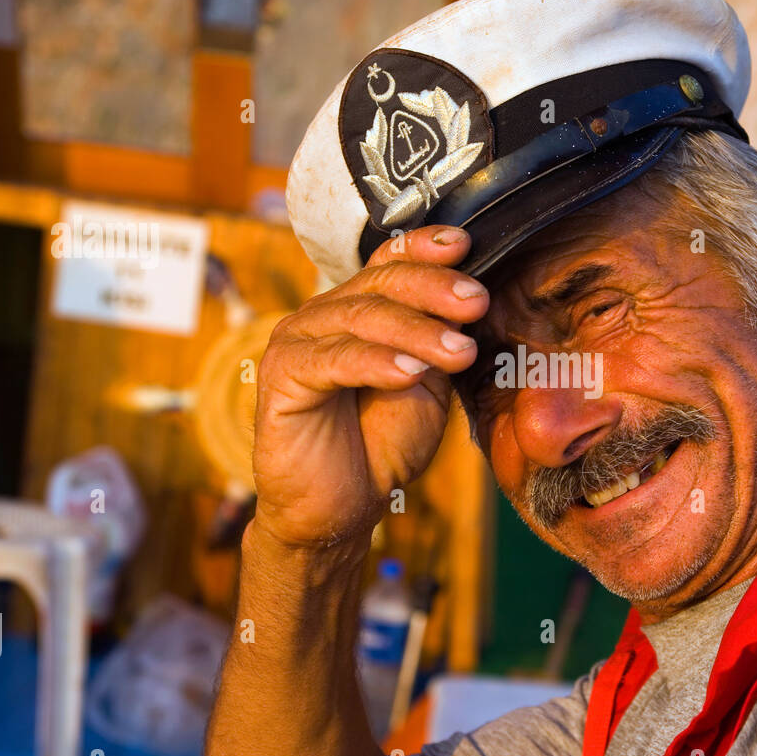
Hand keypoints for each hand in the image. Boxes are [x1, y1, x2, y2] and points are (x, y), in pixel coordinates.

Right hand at [250, 226, 487, 547]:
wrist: (340, 508)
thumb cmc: (381, 445)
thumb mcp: (427, 388)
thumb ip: (440, 344)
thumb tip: (471, 302)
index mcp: (359, 310)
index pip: (390, 263)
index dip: (424, 248)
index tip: (465, 247)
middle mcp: (324, 315)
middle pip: (382, 284)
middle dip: (434, 289)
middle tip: (476, 303)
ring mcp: (298, 341)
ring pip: (362, 318)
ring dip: (416, 331)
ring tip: (458, 351)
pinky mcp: (281, 376)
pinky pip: (334, 359)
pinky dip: (376, 362)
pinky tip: (410, 372)